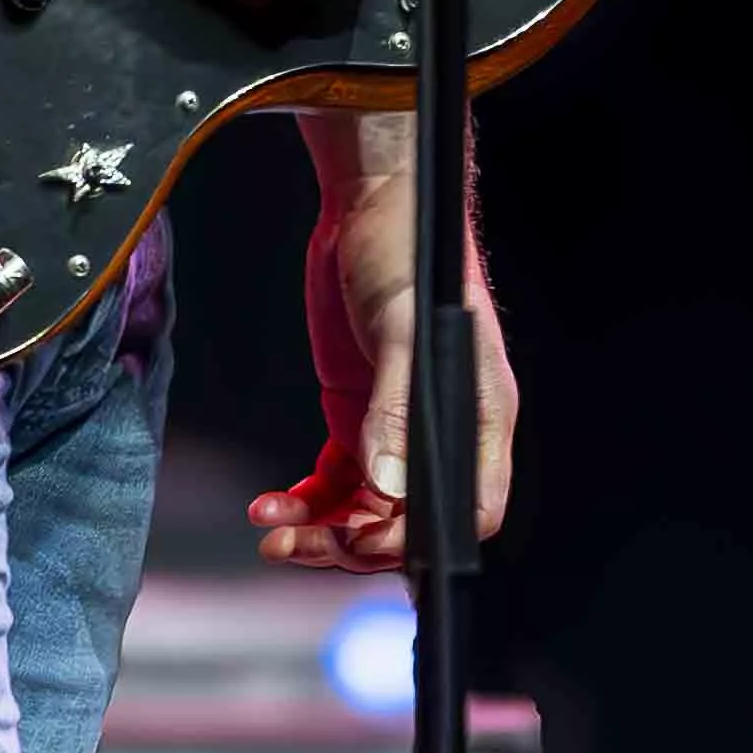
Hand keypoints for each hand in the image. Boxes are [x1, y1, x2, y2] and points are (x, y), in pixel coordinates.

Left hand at [251, 157, 514, 571]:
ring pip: (369, 507)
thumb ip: (394, 408)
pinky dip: (308, 500)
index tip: (367, 541)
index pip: (470, 508)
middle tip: (304, 548)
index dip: (422, 537)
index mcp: (478, 415)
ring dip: (325, 531)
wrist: (370, 203)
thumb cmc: (407, 250)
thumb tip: (390, 484)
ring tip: (276, 538)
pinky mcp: (357, 413)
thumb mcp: (399, 327)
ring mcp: (396, 425)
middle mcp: (441, 429)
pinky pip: (338, 477)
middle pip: (411, 519)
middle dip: (359, 544)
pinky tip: (274, 506)